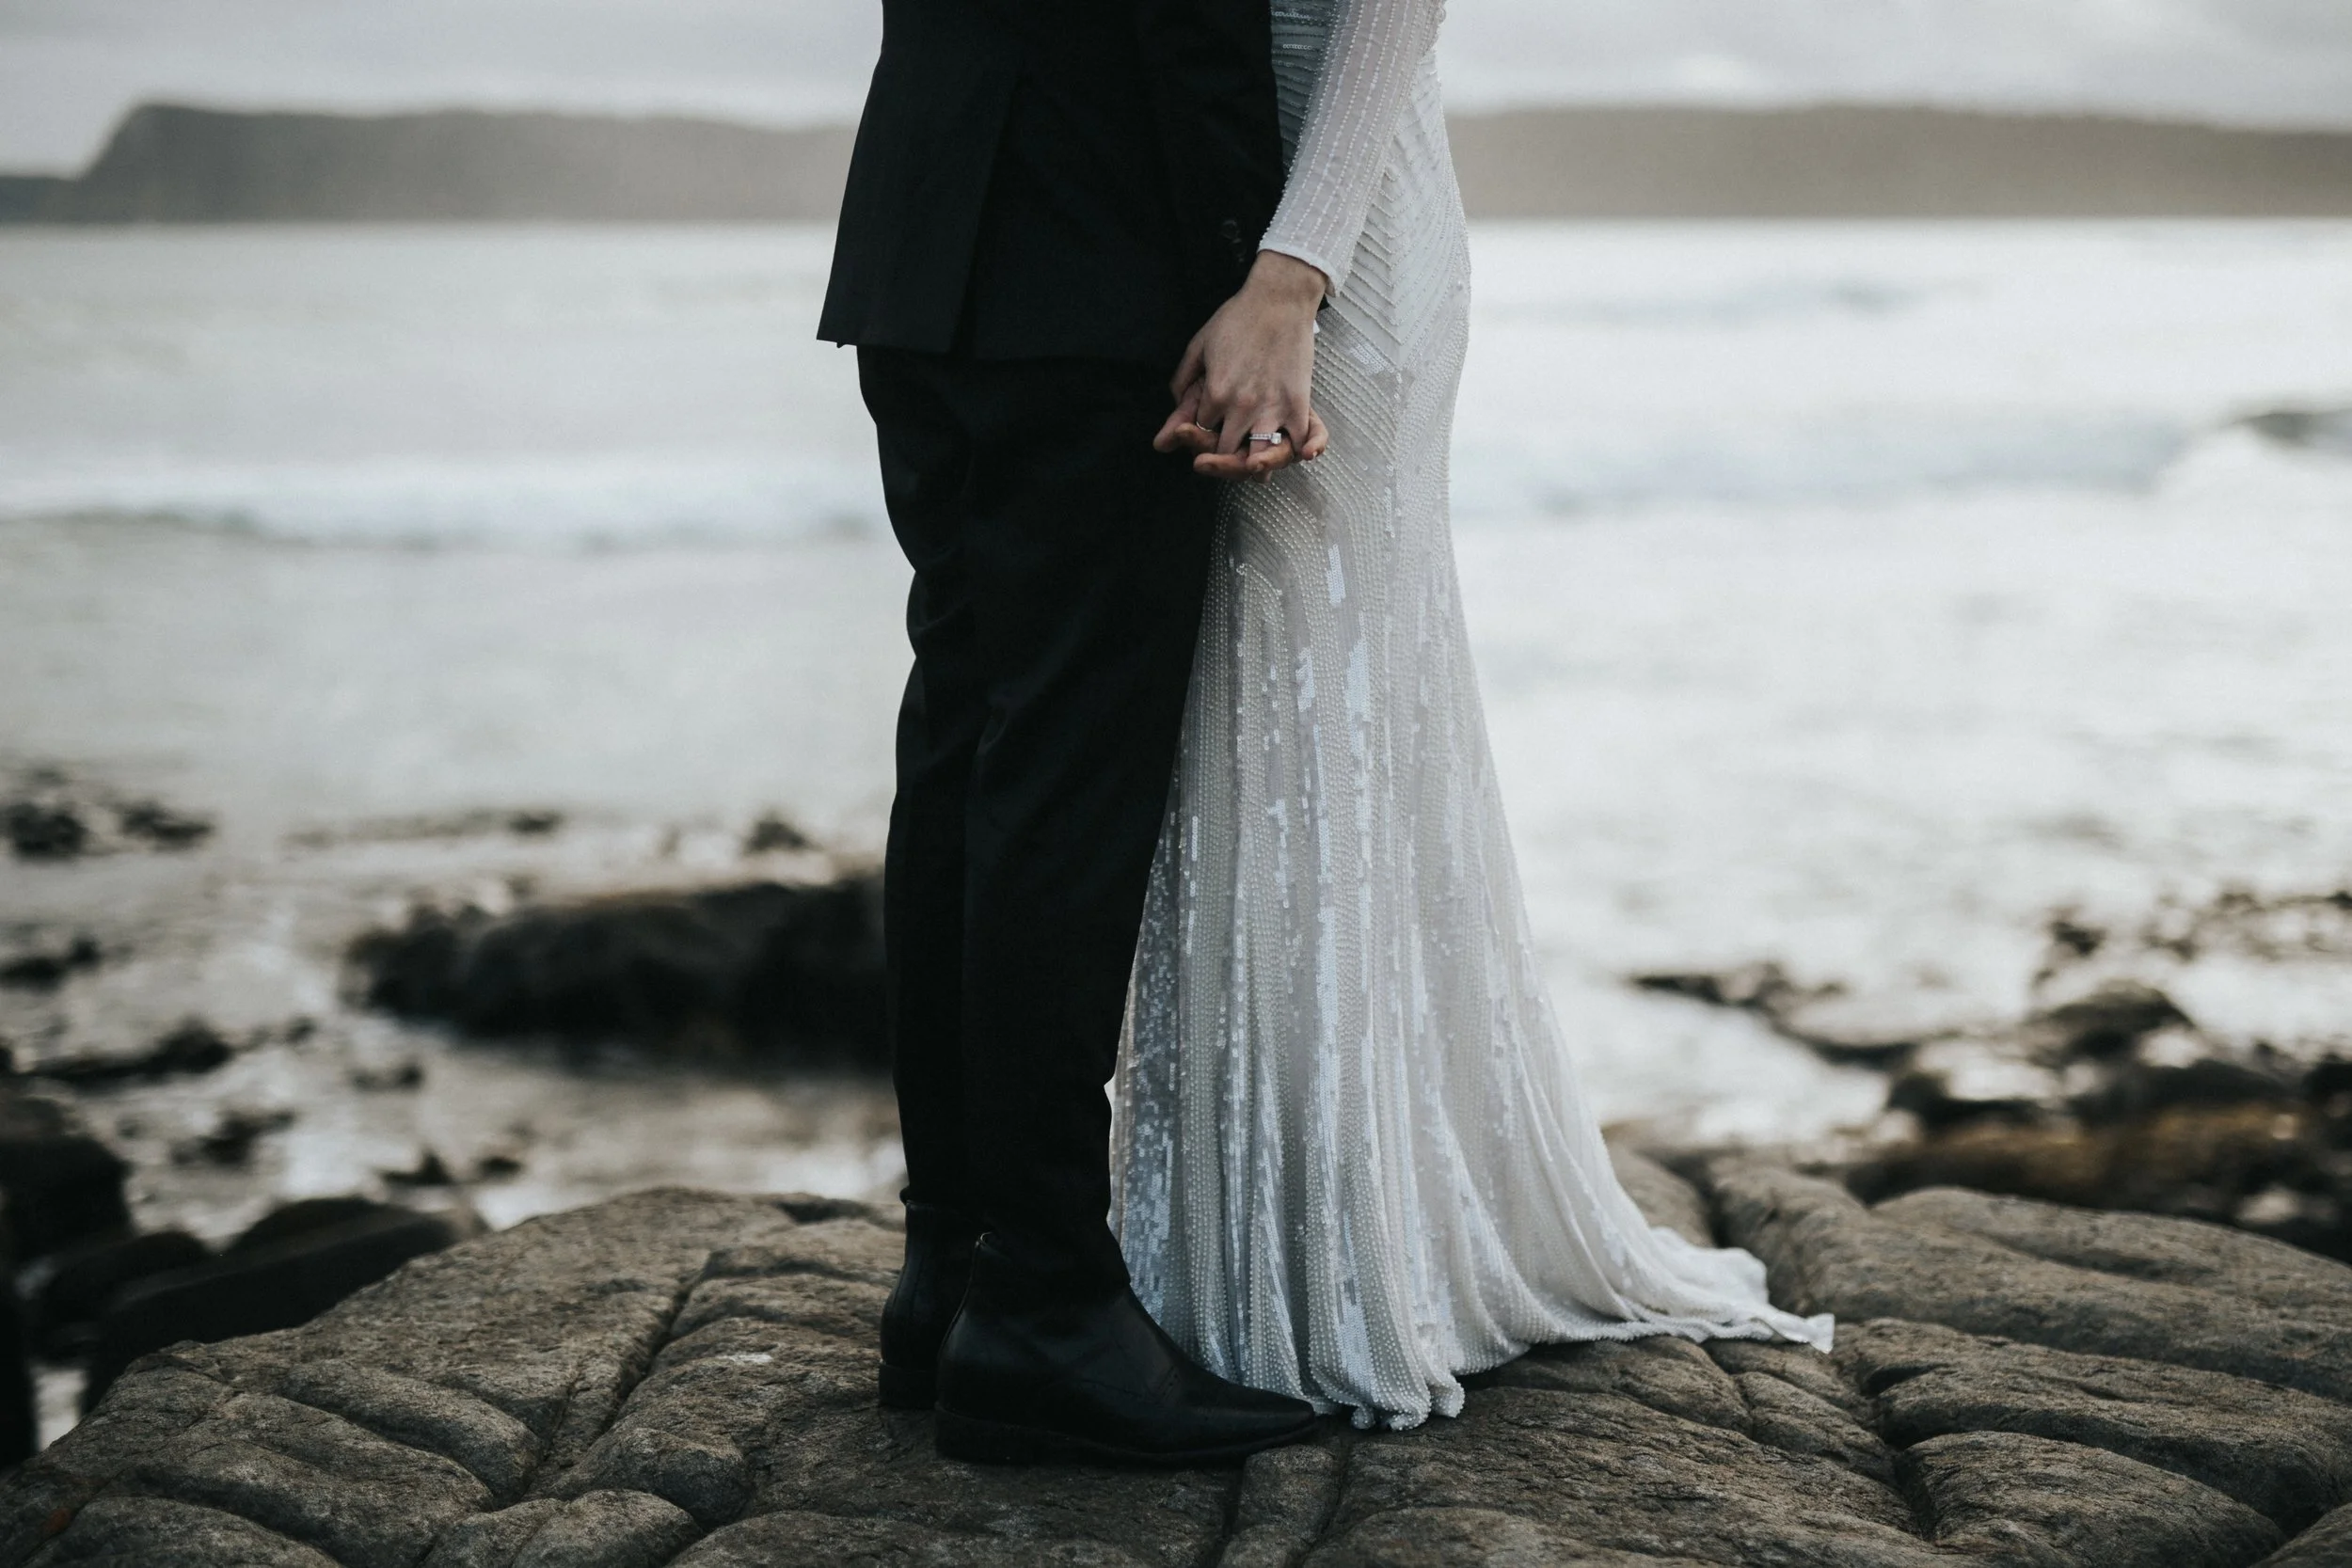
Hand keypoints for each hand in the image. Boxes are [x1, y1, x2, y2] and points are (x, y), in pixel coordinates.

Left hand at [1153, 251, 1331, 481]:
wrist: (1279, 298)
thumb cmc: (1237, 318)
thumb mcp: (1199, 345)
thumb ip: (1183, 381)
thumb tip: (1175, 407)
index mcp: (1214, 394)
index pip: (1200, 432)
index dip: (1200, 433)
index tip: (1208, 428)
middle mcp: (1241, 407)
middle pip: (1225, 452)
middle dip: (1222, 455)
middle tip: (1227, 451)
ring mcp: (1271, 408)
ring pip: (1258, 459)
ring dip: (1254, 464)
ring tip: (1253, 462)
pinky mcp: (1297, 404)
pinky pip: (1298, 443)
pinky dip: (1294, 453)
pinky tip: (1288, 452)